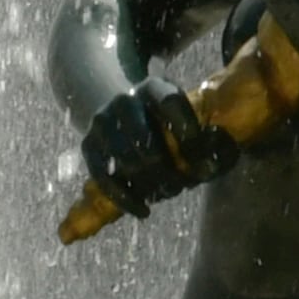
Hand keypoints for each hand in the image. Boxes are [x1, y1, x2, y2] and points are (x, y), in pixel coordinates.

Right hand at [78, 73, 214, 218]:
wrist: (118, 112)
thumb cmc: (161, 120)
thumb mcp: (180, 114)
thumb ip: (198, 137)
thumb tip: (211, 170)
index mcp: (153, 87)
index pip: (172, 105)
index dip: (190, 134)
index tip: (206, 161)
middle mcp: (124, 100)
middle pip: (147, 142)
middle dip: (168, 171)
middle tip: (183, 185)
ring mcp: (101, 122)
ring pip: (127, 162)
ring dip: (150, 185)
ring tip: (167, 194)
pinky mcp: (87, 144)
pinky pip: (104, 178)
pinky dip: (125, 199)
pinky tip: (143, 211)